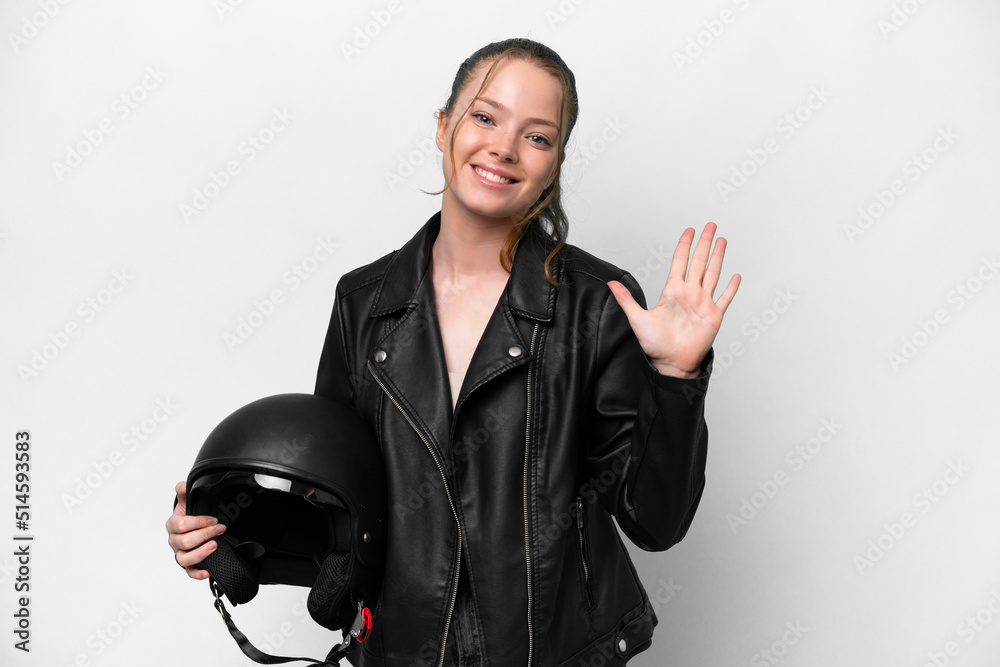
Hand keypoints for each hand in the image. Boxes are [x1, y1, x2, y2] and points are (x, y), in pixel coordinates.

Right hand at [165, 481, 224, 579]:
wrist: (187, 526)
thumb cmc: (187, 515)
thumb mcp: (186, 502)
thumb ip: (184, 492)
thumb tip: (182, 485)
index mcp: (173, 525)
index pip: (182, 525)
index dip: (199, 522)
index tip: (214, 520)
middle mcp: (174, 540)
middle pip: (184, 541)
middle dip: (205, 534)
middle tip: (220, 529)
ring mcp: (180, 553)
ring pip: (184, 559)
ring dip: (200, 553)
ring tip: (214, 546)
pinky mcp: (187, 563)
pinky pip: (189, 572)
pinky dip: (198, 573)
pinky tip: (208, 571)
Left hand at [607, 222, 739, 376]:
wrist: (671, 364)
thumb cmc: (655, 345)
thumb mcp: (637, 319)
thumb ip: (626, 299)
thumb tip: (611, 284)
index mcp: (672, 291)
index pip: (680, 262)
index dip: (684, 245)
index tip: (689, 231)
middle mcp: (689, 294)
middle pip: (699, 262)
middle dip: (704, 243)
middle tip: (710, 225)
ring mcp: (703, 303)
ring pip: (712, 274)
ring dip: (718, 257)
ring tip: (721, 241)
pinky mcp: (714, 316)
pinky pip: (725, 298)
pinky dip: (731, 288)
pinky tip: (736, 276)